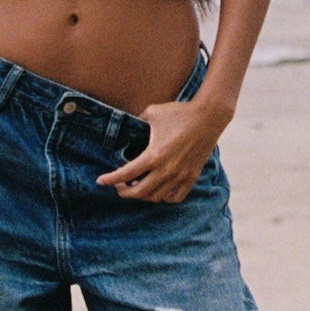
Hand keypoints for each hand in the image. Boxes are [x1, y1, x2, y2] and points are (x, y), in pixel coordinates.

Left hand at [96, 93, 231, 204]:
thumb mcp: (152, 112)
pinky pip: (176, 197)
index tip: (100, 181)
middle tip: (118, 187)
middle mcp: (166, 170)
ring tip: (137, 187)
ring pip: (156, 197)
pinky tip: (158, 191)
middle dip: (124, 192)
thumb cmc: (179, 112)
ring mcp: (180, 175)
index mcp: (154, 155)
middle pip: (139, 192)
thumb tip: (128, 123)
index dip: (110, 179)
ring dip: (143, 195)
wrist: (209, 116)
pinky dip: (164, 198)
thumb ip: (137, 120)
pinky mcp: (191, 176)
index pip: (126, 173)